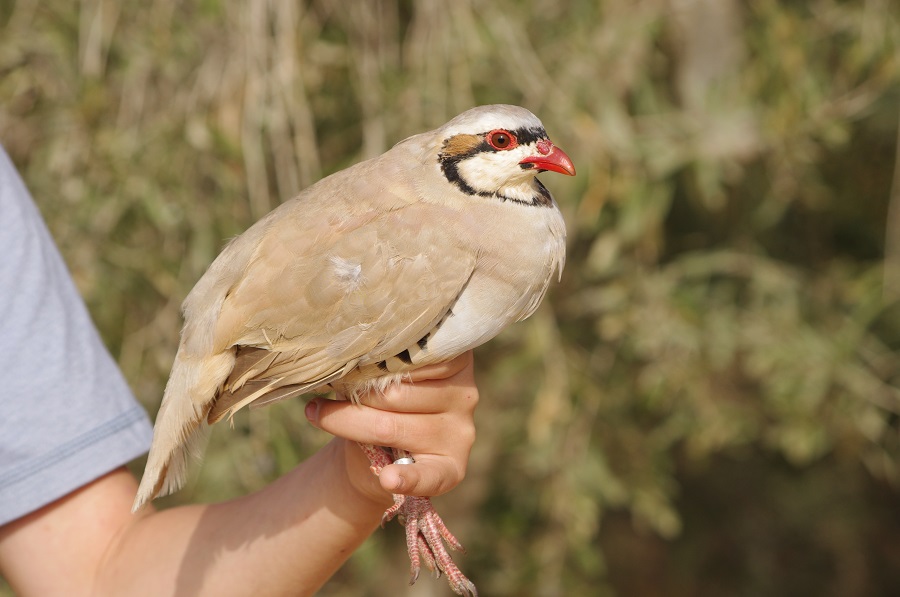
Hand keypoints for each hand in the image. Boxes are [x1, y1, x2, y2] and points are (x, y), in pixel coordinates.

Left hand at [304, 351, 478, 505]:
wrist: (379, 450)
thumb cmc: (381, 401)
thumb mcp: (385, 373)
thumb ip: (380, 365)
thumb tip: (349, 362)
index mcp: (454, 359)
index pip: (411, 355)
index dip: (374, 359)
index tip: (347, 359)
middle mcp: (465, 394)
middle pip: (395, 393)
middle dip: (354, 395)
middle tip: (322, 395)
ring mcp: (461, 433)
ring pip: (391, 427)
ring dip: (348, 423)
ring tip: (320, 414)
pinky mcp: (453, 468)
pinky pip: (428, 475)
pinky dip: (406, 478)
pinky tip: (388, 478)